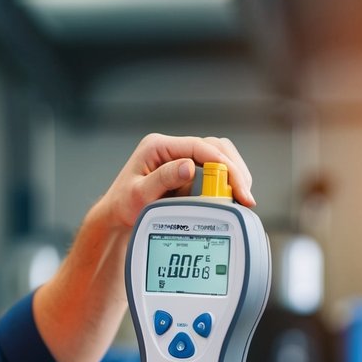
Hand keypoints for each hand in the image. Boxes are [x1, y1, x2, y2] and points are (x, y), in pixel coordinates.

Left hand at [92, 133, 256, 232]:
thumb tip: (189, 167)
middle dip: (234, 170)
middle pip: (215, 147)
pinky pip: (213, 169)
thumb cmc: (123, 205)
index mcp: (159, 146)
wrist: (117, 214)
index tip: (238, 188)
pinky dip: (225, 181)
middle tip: (245, 196)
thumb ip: (163, 179)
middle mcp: (171, 148)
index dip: (224, 166)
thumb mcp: (140, 195)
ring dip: (233, 174)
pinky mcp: (186, 169)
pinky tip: (230, 197)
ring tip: (241, 197)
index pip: (201, 148)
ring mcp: (180, 157)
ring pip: (218, 156)